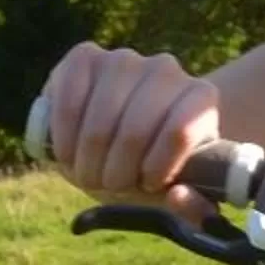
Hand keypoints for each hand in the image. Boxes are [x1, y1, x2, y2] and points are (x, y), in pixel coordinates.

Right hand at [36, 42, 221, 212]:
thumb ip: (195, 208)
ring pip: (100, 119)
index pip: (179, 131)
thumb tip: (176, 197)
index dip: (157, 169)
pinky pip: (68, 97)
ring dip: (88, 160)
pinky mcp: (84, 57)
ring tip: (89, 174)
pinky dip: (63, 134)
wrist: (126, 139)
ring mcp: (124, 60)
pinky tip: (68, 152)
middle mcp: (166, 70)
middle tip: (110, 187)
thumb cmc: (159, 167)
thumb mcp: (183, 193)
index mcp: (200, 99)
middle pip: (135, 130)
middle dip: (116, 173)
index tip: (149, 186)